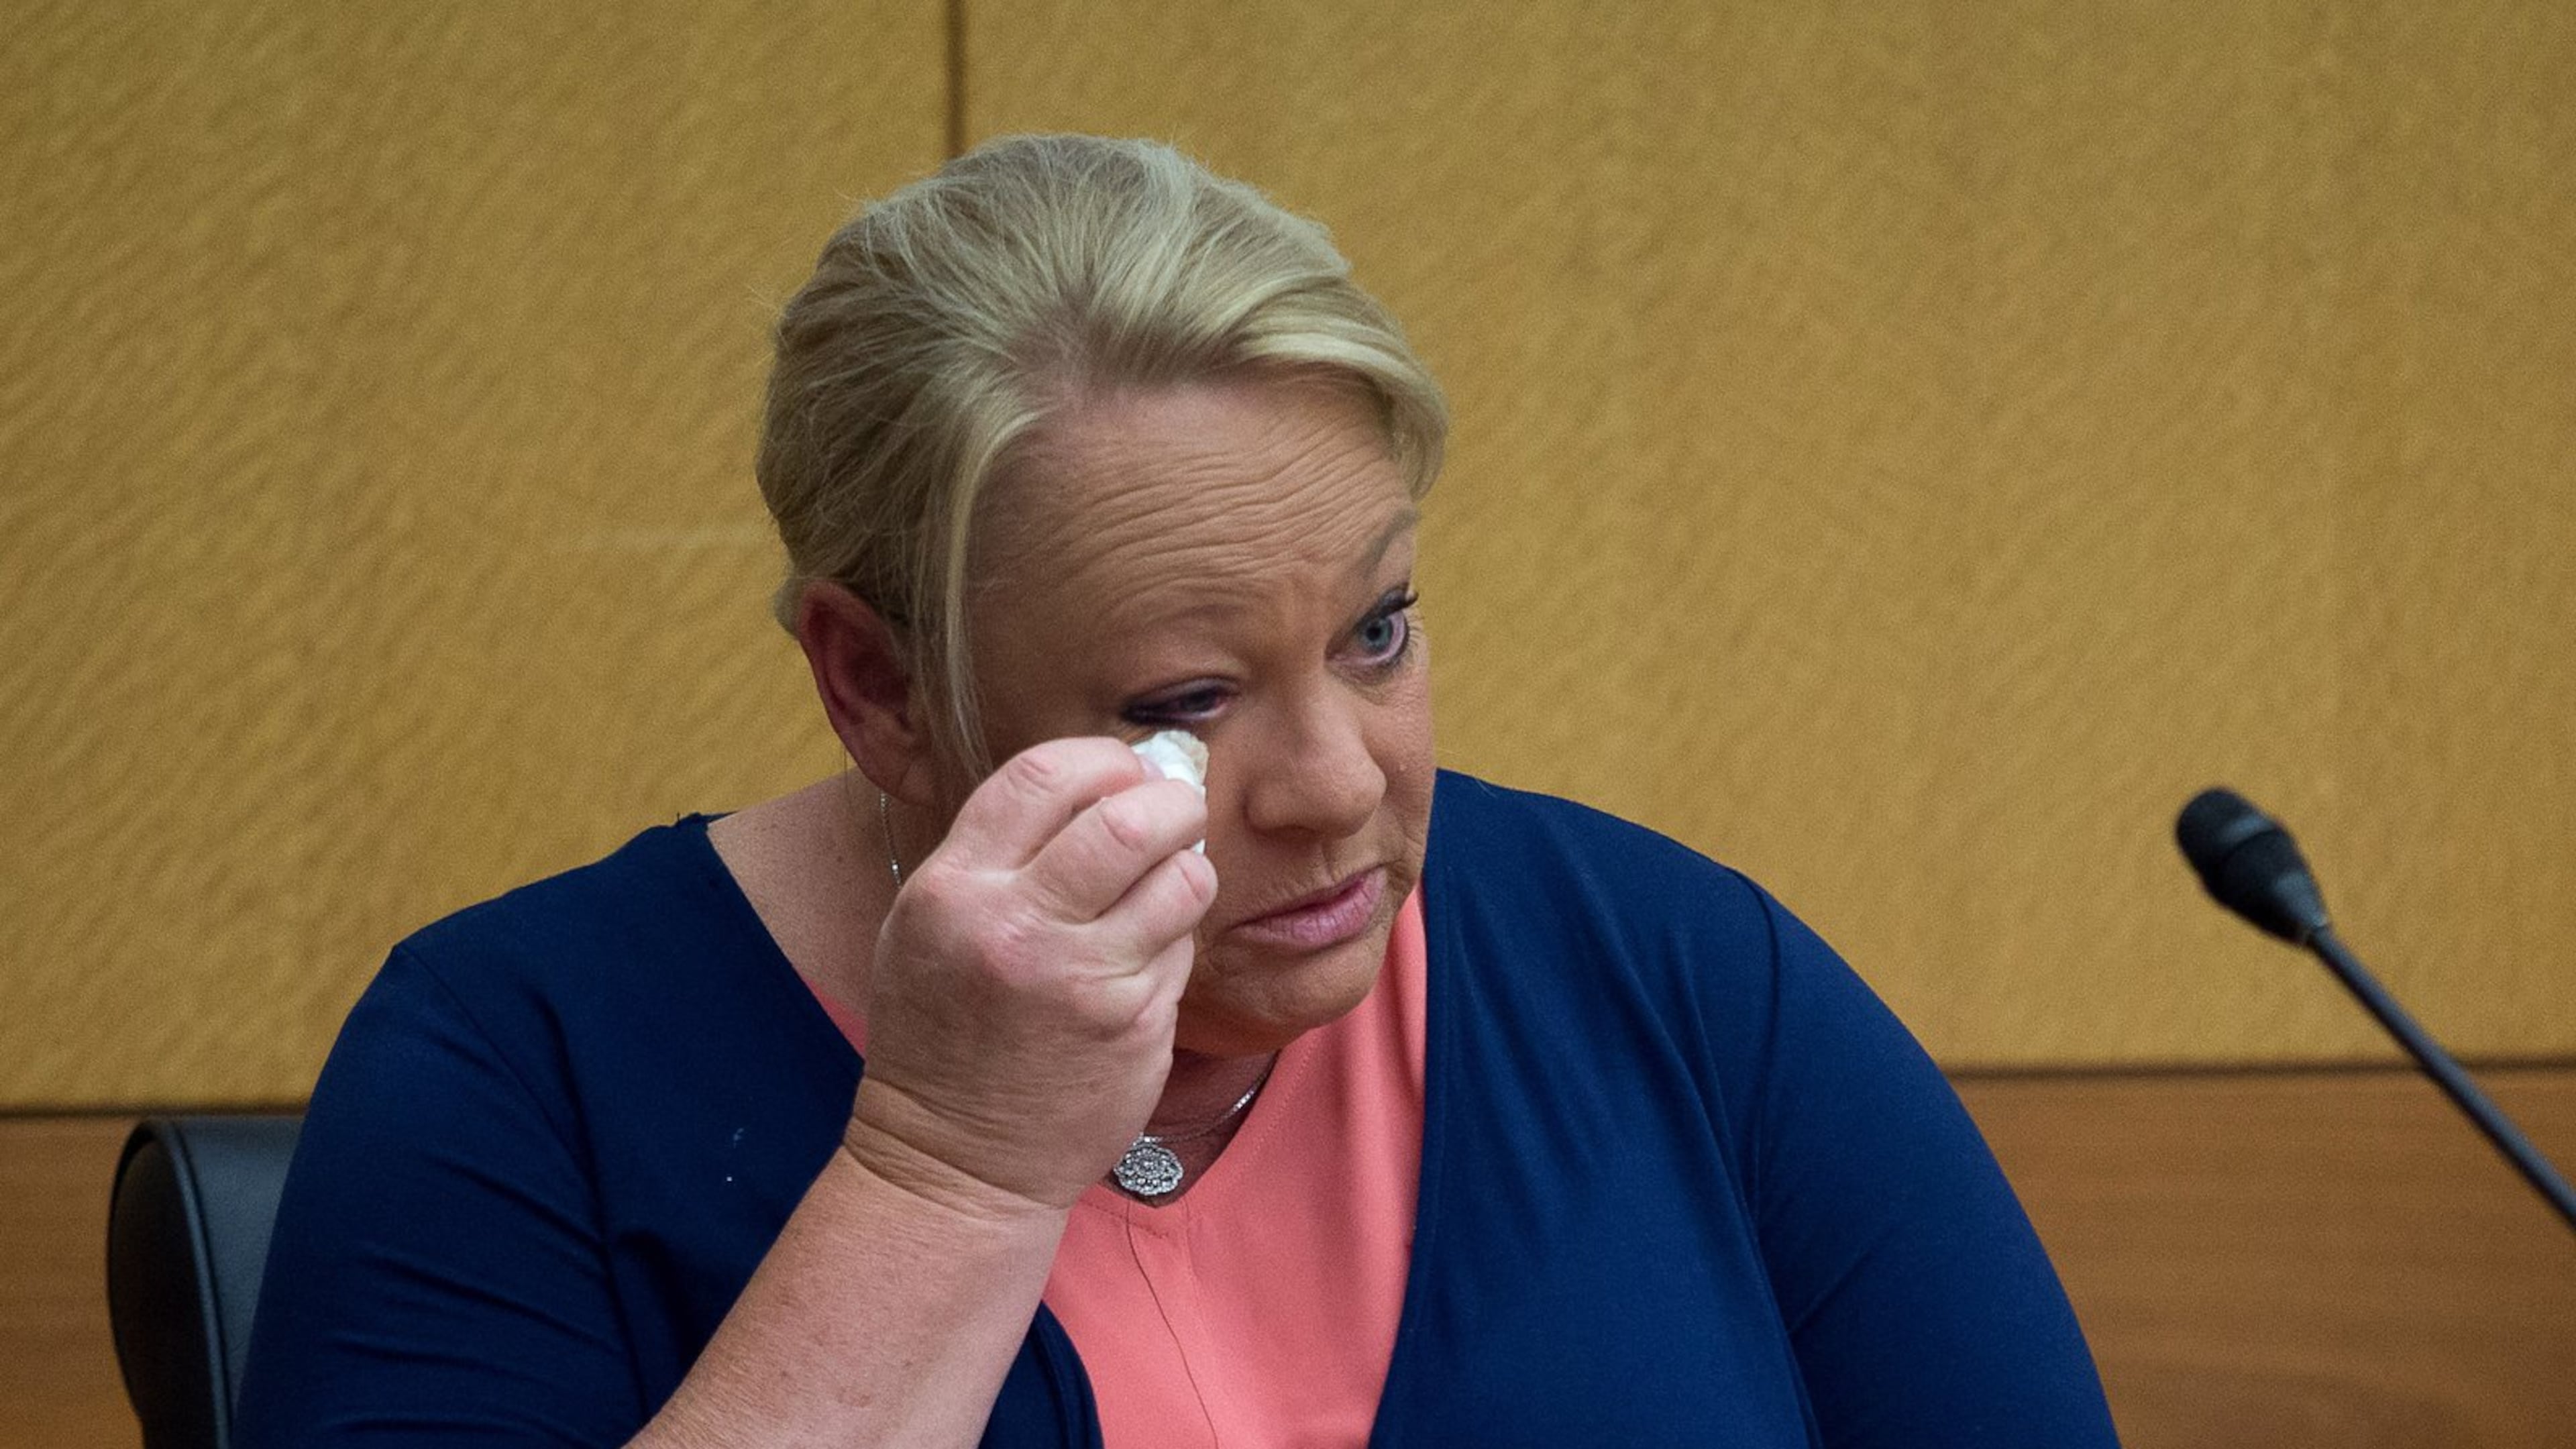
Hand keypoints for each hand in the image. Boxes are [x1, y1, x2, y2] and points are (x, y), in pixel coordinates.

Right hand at [843, 737, 1215, 1215]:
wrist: (955, 1163)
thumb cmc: (945, 1036)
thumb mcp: (930, 927)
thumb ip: (1000, 855)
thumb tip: (1105, 781)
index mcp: (954, 889)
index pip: (1042, 774)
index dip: (1103, 759)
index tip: (1126, 773)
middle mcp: (1015, 926)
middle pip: (1128, 818)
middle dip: (1171, 802)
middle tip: (1178, 813)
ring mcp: (1081, 979)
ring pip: (1180, 879)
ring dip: (1189, 870)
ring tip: (1169, 886)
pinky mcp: (1133, 1025)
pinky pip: (1181, 948)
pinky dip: (1176, 941)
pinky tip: (1145, 962)